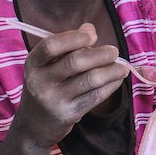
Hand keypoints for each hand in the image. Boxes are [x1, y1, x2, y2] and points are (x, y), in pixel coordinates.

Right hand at [15, 24, 128, 147]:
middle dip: (101, 54)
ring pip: (90, 79)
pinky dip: (111, 85)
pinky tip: (117, 80)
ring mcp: (54, 100)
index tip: (93, 35)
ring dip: (112, 70)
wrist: (33, 126)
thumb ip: (68, 46)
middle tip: (114, 52)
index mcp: (34, 64)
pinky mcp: (68, 114)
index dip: (74, 37)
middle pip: (75, 61)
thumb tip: (90, 28)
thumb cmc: (47, 87)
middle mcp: (40, 81)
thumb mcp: (48, 66)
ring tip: (122, 67)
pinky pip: (96, 96)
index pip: (52, 45)